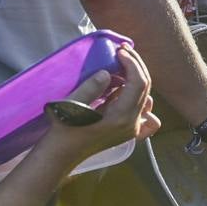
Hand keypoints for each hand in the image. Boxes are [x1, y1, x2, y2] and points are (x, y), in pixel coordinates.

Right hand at [48, 47, 159, 175]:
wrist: (61, 155)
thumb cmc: (64, 130)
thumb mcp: (72, 106)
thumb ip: (91, 88)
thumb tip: (107, 73)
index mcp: (121, 117)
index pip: (138, 83)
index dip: (132, 63)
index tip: (119, 51)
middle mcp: (132, 124)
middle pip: (145, 87)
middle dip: (136, 65)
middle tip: (123, 50)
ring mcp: (132, 129)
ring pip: (145, 96)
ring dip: (137, 78)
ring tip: (122, 66)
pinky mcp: (128, 130)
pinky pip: (146, 113)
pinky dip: (139, 98)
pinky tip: (125, 91)